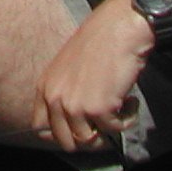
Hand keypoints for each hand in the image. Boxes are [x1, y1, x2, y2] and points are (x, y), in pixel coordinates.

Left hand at [32, 0, 149, 152]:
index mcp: (45, 86)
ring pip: (89, 141)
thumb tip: (74, 127)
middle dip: (87, 139)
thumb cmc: (98, 44)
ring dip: (108, 130)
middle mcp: (55, 98)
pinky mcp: (98, 109)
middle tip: (104, 125)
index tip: (80, 130)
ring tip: (118, 109)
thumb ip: (64, 94)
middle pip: (65, 141)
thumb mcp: (67, 69)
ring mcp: (74, 105)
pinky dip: (127, 120)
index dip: (61, 135)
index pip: (40, 128)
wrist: (118, 29)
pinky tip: (131, 100)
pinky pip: (114, 131)